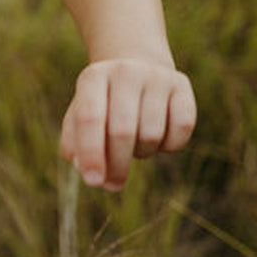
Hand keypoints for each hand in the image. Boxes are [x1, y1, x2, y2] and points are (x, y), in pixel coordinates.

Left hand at [60, 58, 195, 191]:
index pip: (90, 118)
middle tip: (112, 185)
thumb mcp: (79, 117)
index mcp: (93, 77)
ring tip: (133, 144)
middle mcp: (125, 71)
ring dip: (141, 152)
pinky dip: (168, 146)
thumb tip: (87, 170)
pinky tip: (157, 139)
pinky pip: (181, 130)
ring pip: (151, 135)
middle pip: (122, 131)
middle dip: (117, 166)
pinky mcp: (182, 85)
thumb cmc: (102, 104)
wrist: (136, 70)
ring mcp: (156, 76)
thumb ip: (74, 144)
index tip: (93, 182)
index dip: (91, 153)